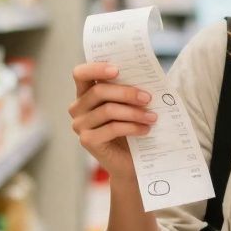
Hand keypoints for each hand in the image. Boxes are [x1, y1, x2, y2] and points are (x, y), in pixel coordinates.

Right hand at [68, 62, 155, 178]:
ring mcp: (80, 125)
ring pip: (108, 110)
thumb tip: (145, 75)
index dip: (96, 68)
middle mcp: (78, 107)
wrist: (131, 162)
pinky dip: (132, 127)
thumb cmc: (132, 127)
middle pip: (99, 91)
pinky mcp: (87, 141)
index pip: (81, 73)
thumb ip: (130, 89)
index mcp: (86, 92)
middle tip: (148, 98)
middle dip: (126, 93)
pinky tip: (145, 129)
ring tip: (153, 117)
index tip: (118, 70)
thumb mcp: (130, 105)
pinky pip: (112, 128)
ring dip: (134, 112)